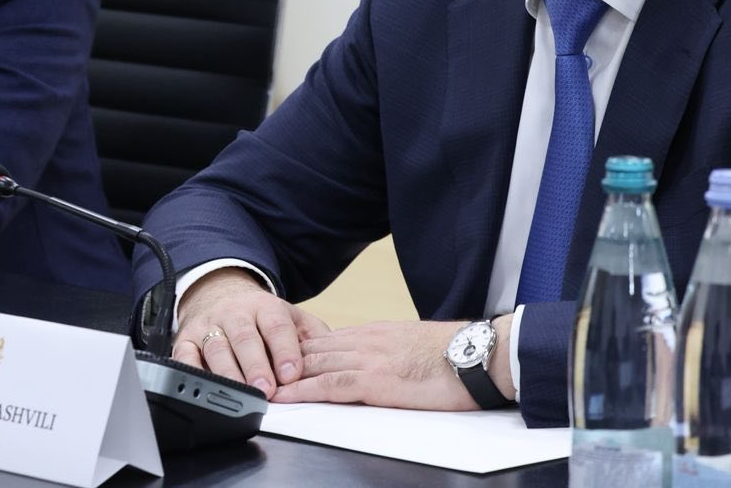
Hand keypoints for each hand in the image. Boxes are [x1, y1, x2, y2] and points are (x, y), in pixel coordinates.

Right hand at [172, 268, 330, 398]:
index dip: (285, 350)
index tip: (292, 373)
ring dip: (229, 373)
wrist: (217, 293)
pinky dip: (191, 371)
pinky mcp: (186, 338)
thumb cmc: (259, 316)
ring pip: (216, 348)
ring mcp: (209, 326)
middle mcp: (234, 313)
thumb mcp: (290, 317)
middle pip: (245, 337)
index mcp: (264, 306)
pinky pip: (185, 355)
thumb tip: (334, 355)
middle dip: (256, 365)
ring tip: (241, 393)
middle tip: (266, 389)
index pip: (276, 325)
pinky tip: (203, 385)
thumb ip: (313, 335)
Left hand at [274, 314, 515, 409]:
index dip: (295, 349)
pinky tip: (285, 397)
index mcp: (375, 333)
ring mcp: (370, 359)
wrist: (479, 355)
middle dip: (280, 360)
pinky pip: (331, 385)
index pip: (326, 339)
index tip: (272, 356)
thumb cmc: (455, 356)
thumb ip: (388, 352)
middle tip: (252, 368)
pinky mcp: (377, 380)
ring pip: (314, 364)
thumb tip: (378, 365)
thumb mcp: (413, 346)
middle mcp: (366, 340)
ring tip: (257, 384)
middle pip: (312, 349)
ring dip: (283, 375)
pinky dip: (304, 391)